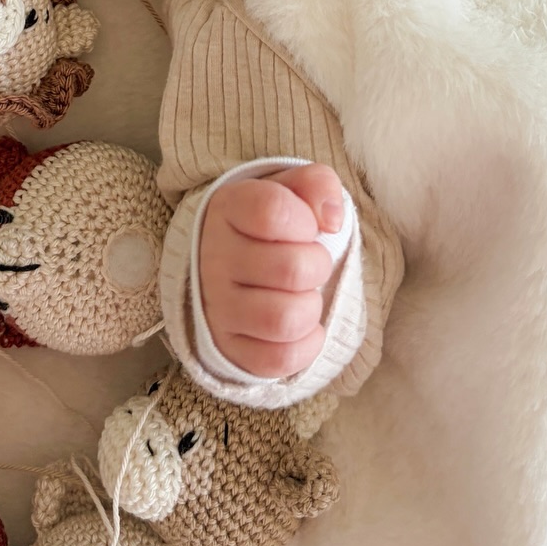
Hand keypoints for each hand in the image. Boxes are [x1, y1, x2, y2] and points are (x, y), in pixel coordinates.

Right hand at [197, 164, 346, 380]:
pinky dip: (305, 346)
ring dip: (311, 308)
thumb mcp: (290, 189)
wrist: (227, 261)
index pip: (272, 210)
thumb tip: (333, 220)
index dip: (305, 220)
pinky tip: (302, 326)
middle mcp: (213, 258)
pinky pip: (279, 360)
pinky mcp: (228, 348)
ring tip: (303, 296)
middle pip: (291, 269)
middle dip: (318, 265)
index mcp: (227, 209)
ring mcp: (217, 307)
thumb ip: (317, 184)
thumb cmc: (269, 224)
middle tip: (310, 262)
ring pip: (285, 320)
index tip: (306, 226)